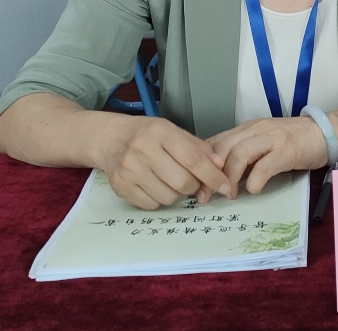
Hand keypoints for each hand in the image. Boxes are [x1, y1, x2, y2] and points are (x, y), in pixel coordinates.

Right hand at [97, 115, 230, 209]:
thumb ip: (197, 148)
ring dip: (177, 193)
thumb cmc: (148, 134)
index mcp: (160, 131)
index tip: (226, 186)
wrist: (111, 139)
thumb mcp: (173, 131)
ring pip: (168, 197)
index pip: (193, 159)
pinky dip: (160, 199)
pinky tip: (156, 185)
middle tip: (192, 180)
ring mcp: (129, 170)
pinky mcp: (121, 187)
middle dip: (194, 186)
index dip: (213, 176)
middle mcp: (143, 149)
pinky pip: (152, 205)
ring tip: (171, 180)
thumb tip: (219, 166)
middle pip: (182, 182)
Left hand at [201, 115, 328, 199]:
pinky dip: (255, 180)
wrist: (324, 131)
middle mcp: (255, 129)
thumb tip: (219, 178)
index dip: (201, 164)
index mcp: (246, 128)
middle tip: (204, 196)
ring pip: (239, 154)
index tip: (194, 184)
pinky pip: (265, 165)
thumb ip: (243, 155)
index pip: (215, 142)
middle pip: (222, 148)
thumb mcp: (262, 144)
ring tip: (228, 195)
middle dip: (209, 173)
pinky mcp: (287, 150)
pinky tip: (253, 191)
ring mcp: (271, 138)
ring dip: (229, 177)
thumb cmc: (292, 141)